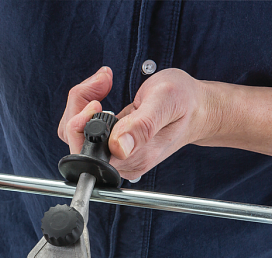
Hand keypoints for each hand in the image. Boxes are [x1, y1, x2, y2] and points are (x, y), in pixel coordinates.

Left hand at [59, 67, 217, 179]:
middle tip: (103, 84)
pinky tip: (102, 90)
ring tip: (103, 82)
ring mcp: (115, 154)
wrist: (196, 109)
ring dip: (82, 101)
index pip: (87, 151)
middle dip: (81, 105)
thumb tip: (119, 148)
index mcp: (134, 157)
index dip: (83, 125)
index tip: (99, 101)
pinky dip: (86, 103)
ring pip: (75, 132)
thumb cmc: (185, 103)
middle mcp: (121, 162)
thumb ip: (142, 126)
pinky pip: (83, 127)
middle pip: (75, 140)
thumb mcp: (166, 104)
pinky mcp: (110, 144)